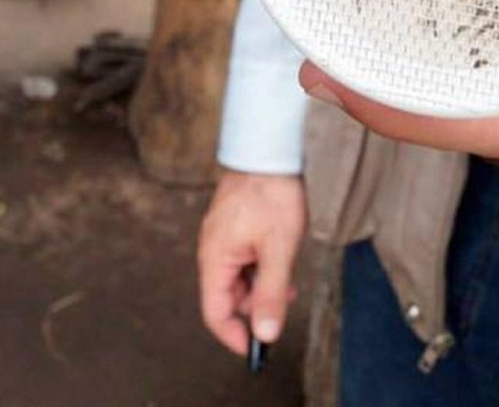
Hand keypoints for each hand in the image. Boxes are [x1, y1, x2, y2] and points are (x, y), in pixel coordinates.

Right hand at [198, 170, 306, 354]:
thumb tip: (265, 333)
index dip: (235, 336)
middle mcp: (212, 251)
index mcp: (215, 259)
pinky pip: (242, 258)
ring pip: (238, 277)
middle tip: (285, 300)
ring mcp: (221, 238)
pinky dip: (260, 265)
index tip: (258, 348)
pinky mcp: (233, 227)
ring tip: (286, 274)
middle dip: (255, 306)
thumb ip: (270, 293)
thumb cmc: (271, 194)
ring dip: (261, 284)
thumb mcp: (278, 249)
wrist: (267, 150)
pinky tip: (280, 256)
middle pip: (228, 297)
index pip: (215, 313)